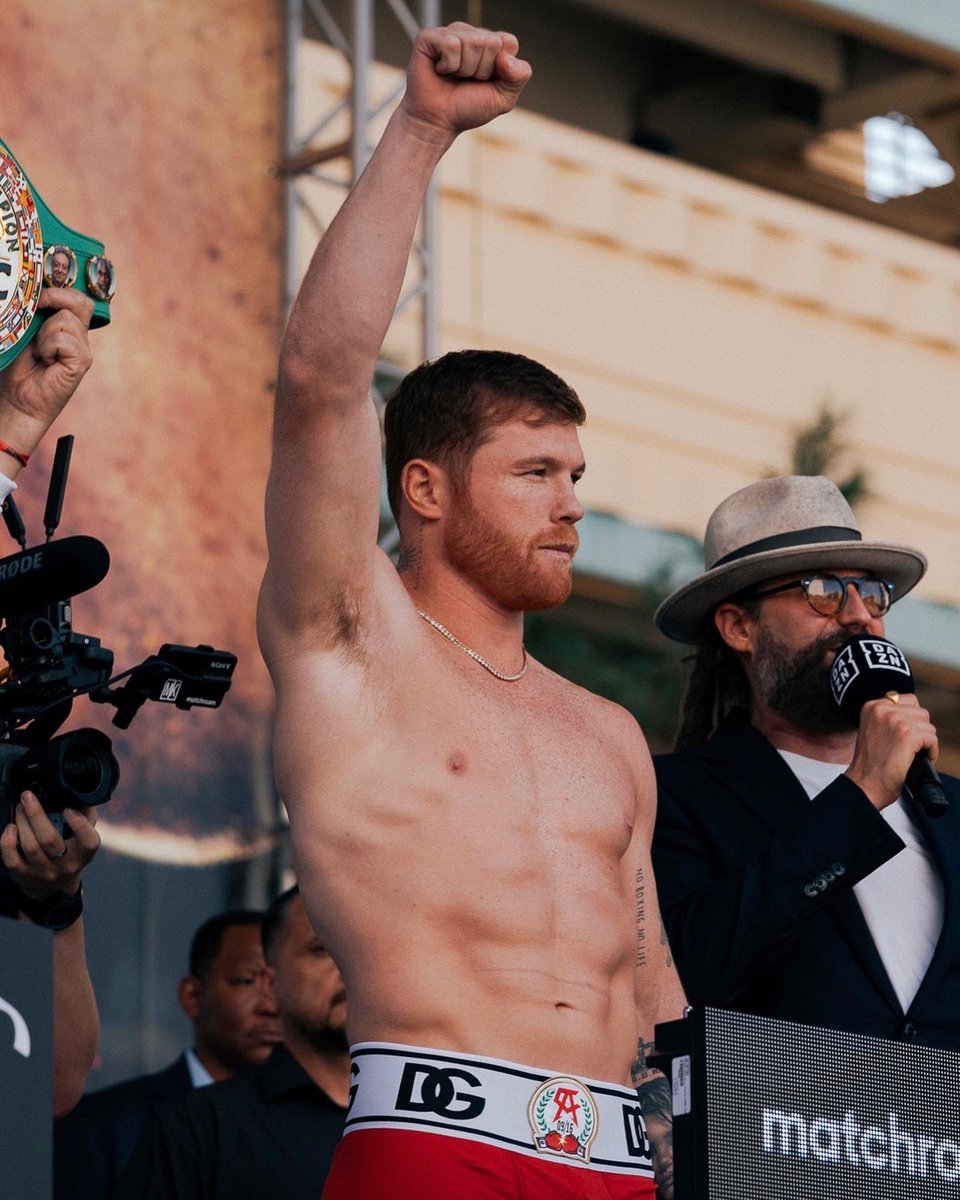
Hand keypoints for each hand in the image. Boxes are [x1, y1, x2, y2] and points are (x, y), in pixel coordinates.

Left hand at [0, 288, 93, 465]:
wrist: (16, 399)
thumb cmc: (16, 366)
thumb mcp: (23, 330)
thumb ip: (33, 311)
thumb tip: (31, 290)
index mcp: (66, 326)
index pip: (76, 296)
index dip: (57, 288)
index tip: (35, 297)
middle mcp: (78, 336)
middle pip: (79, 301)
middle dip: (53, 298)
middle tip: (34, 312)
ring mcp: (83, 350)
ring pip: (67, 319)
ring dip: (44, 332)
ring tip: (38, 351)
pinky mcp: (81, 363)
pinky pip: (65, 339)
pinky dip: (49, 346)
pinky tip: (45, 360)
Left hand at [0, 791, 99, 900]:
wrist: (55, 887)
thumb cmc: (71, 854)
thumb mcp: (84, 838)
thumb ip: (86, 817)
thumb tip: (78, 794)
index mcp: (83, 854)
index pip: (88, 841)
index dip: (80, 825)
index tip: (68, 809)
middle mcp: (64, 865)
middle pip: (49, 840)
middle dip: (36, 814)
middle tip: (28, 797)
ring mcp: (42, 872)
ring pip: (29, 846)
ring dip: (22, 822)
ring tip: (20, 807)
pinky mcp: (23, 875)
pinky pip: (11, 858)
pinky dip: (7, 841)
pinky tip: (11, 828)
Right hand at [401, 23, 531, 139]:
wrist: (437, 122)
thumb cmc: (467, 108)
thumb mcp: (503, 98)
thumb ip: (519, 76)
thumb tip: (504, 56)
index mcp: (490, 45)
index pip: (508, 42)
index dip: (501, 68)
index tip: (486, 81)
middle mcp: (471, 34)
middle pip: (491, 42)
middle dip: (481, 70)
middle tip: (466, 81)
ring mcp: (451, 33)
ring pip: (473, 42)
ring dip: (464, 69)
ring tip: (453, 77)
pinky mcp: (430, 36)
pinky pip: (451, 44)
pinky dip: (448, 65)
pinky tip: (440, 70)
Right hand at [845, 693, 937, 809]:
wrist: (864, 785)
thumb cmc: (870, 765)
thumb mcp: (873, 730)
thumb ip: (888, 718)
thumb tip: (914, 716)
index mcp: (871, 706)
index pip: (907, 700)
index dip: (911, 720)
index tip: (902, 737)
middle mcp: (882, 709)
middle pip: (920, 712)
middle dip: (919, 731)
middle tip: (908, 748)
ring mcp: (895, 720)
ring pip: (928, 725)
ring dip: (925, 742)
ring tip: (911, 755)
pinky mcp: (907, 734)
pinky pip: (932, 738)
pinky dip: (931, 752)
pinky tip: (916, 760)